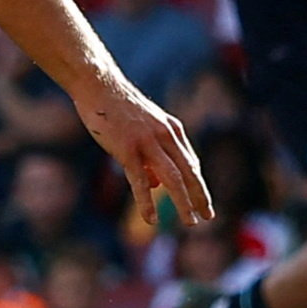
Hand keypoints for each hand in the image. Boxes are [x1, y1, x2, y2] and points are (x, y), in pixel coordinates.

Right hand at [80, 83, 212, 224]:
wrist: (99, 85)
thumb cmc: (118, 108)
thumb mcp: (143, 127)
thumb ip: (152, 154)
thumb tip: (155, 184)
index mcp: (171, 129)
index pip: (190, 163)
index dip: (198, 184)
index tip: (203, 202)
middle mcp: (165, 135)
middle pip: (188, 172)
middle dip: (200, 197)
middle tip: (208, 217)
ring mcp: (147, 142)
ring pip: (172, 178)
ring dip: (184, 202)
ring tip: (191, 222)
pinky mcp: (127, 149)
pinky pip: (139, 180)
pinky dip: (147, 201)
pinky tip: (151, 219)